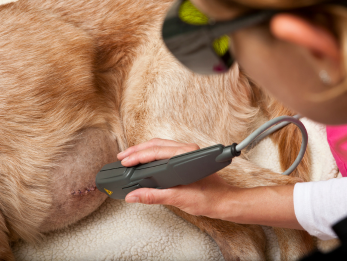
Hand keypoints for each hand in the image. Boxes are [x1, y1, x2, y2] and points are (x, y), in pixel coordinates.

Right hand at [117, 138, 236, 217]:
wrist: (224, 201)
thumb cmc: (209, 198)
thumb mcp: (178, 199)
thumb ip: (154, 196)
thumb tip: (134, 196)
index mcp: (186, 155)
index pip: (156, 151)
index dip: (138, 156)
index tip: (125, 162)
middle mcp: (187, 150)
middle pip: (156, 144)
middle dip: (137, 150)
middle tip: (122, 157)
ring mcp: (187, 153)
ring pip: (160, 146)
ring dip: (143, 150)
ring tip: (129, 157)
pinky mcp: (186, 158)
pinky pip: (165, 151)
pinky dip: (152, 154)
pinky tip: (144, 160)